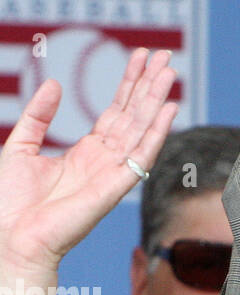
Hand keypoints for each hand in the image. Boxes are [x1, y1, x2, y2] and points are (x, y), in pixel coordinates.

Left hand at [0, 48, 177, 293]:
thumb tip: (53, 84)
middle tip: (164, 55)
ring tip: (168, 71)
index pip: (116, 110)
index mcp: (86, 151)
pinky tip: (168, 110)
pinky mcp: (116, 187)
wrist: (8, 239)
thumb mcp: (20, 147)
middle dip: (149, 84)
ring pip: (141, 128)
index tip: (141, 57)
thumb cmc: (10, 204)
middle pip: (134, 114)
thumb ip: (38, 116)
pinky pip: (142, 156)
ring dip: (156, 99)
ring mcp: (112, 172)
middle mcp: (104, 159)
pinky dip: (157, 132)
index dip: (129, 83)